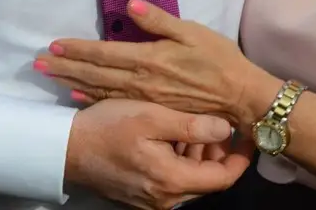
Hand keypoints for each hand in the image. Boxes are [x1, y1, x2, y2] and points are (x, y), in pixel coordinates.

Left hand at [35, 0, 276, 125]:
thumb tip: (129, 4)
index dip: (78, 49)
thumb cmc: (218, 59)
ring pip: (100, 89)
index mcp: (149, 58)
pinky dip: (91, 98)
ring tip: (50, 76)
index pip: (104, 53)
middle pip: (95, 73)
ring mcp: (143, 98)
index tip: (53, 45)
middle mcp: (140, 81)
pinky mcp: (150, 108)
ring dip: (72, 81)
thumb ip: (159, 20)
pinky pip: (114, 103)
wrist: (237, 97)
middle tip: (37, 63)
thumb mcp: (192, 32)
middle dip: (65, 65)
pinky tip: (78, 96)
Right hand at [64, 97, 250, 209]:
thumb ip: (192, 125)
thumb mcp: (153, 117)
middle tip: (216, 118)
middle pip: (208, 178)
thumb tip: (226, 127)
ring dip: (198, 150)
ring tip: (193, 119)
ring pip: (191, 176)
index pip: (223, 178)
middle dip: (217, 148)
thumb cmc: (112, 126)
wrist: (68, 147)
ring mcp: (152, 199)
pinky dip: (180, 156)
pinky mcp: (141, 194)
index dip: (241, 156)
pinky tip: (172, 131)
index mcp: (173, 181)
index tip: (248, 132)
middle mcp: (166, 199)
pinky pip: (173, 177)